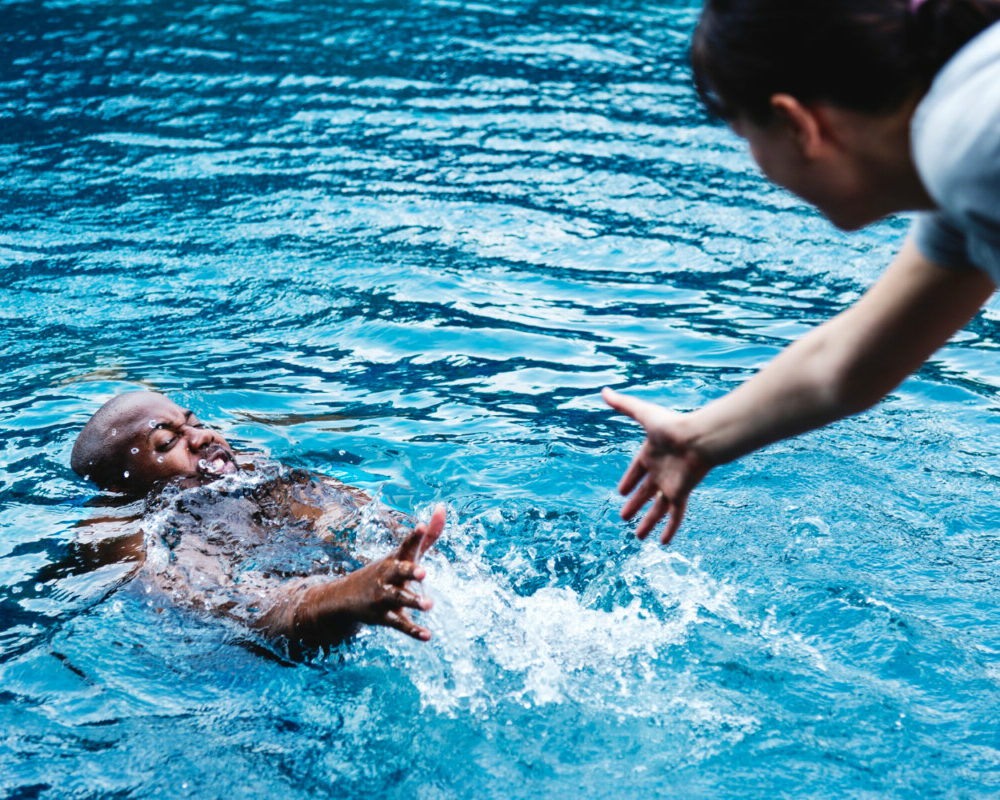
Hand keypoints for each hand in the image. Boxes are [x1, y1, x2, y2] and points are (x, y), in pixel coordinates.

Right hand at [296, 504, 445, 641]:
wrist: (344, 598)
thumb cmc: (386, 572)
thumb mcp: (404, 554)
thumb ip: (427, 536)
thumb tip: (443, 508)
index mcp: (395, 559)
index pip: (406, 545)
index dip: (414, 537)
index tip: (421, 527)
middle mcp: (388, 576)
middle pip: (399, 571)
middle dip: (410, 571)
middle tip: (423, 573)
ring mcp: (384, 597)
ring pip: (399, 599)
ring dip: (413, 601)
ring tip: (428, 605)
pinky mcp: (384, 618)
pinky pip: (399, 624)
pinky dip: (413, 630)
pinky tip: (427, 635)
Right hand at [602, 388, 710, 544]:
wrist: (699, 438)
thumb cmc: (673, 425)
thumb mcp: (643, 414)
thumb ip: (623, 405)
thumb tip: (604, 390)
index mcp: (650, 454)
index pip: (636, 471)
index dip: (628, 481)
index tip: (620, 492)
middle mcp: (660, 471)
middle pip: (644, 492)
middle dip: (634, 504)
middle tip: (623, 517)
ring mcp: (670, 484)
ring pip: (657, 508)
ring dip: (647, 522)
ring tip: (638, 537)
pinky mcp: (680, 494)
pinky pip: (674, 515)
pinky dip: (669, 529)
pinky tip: (663, 543)